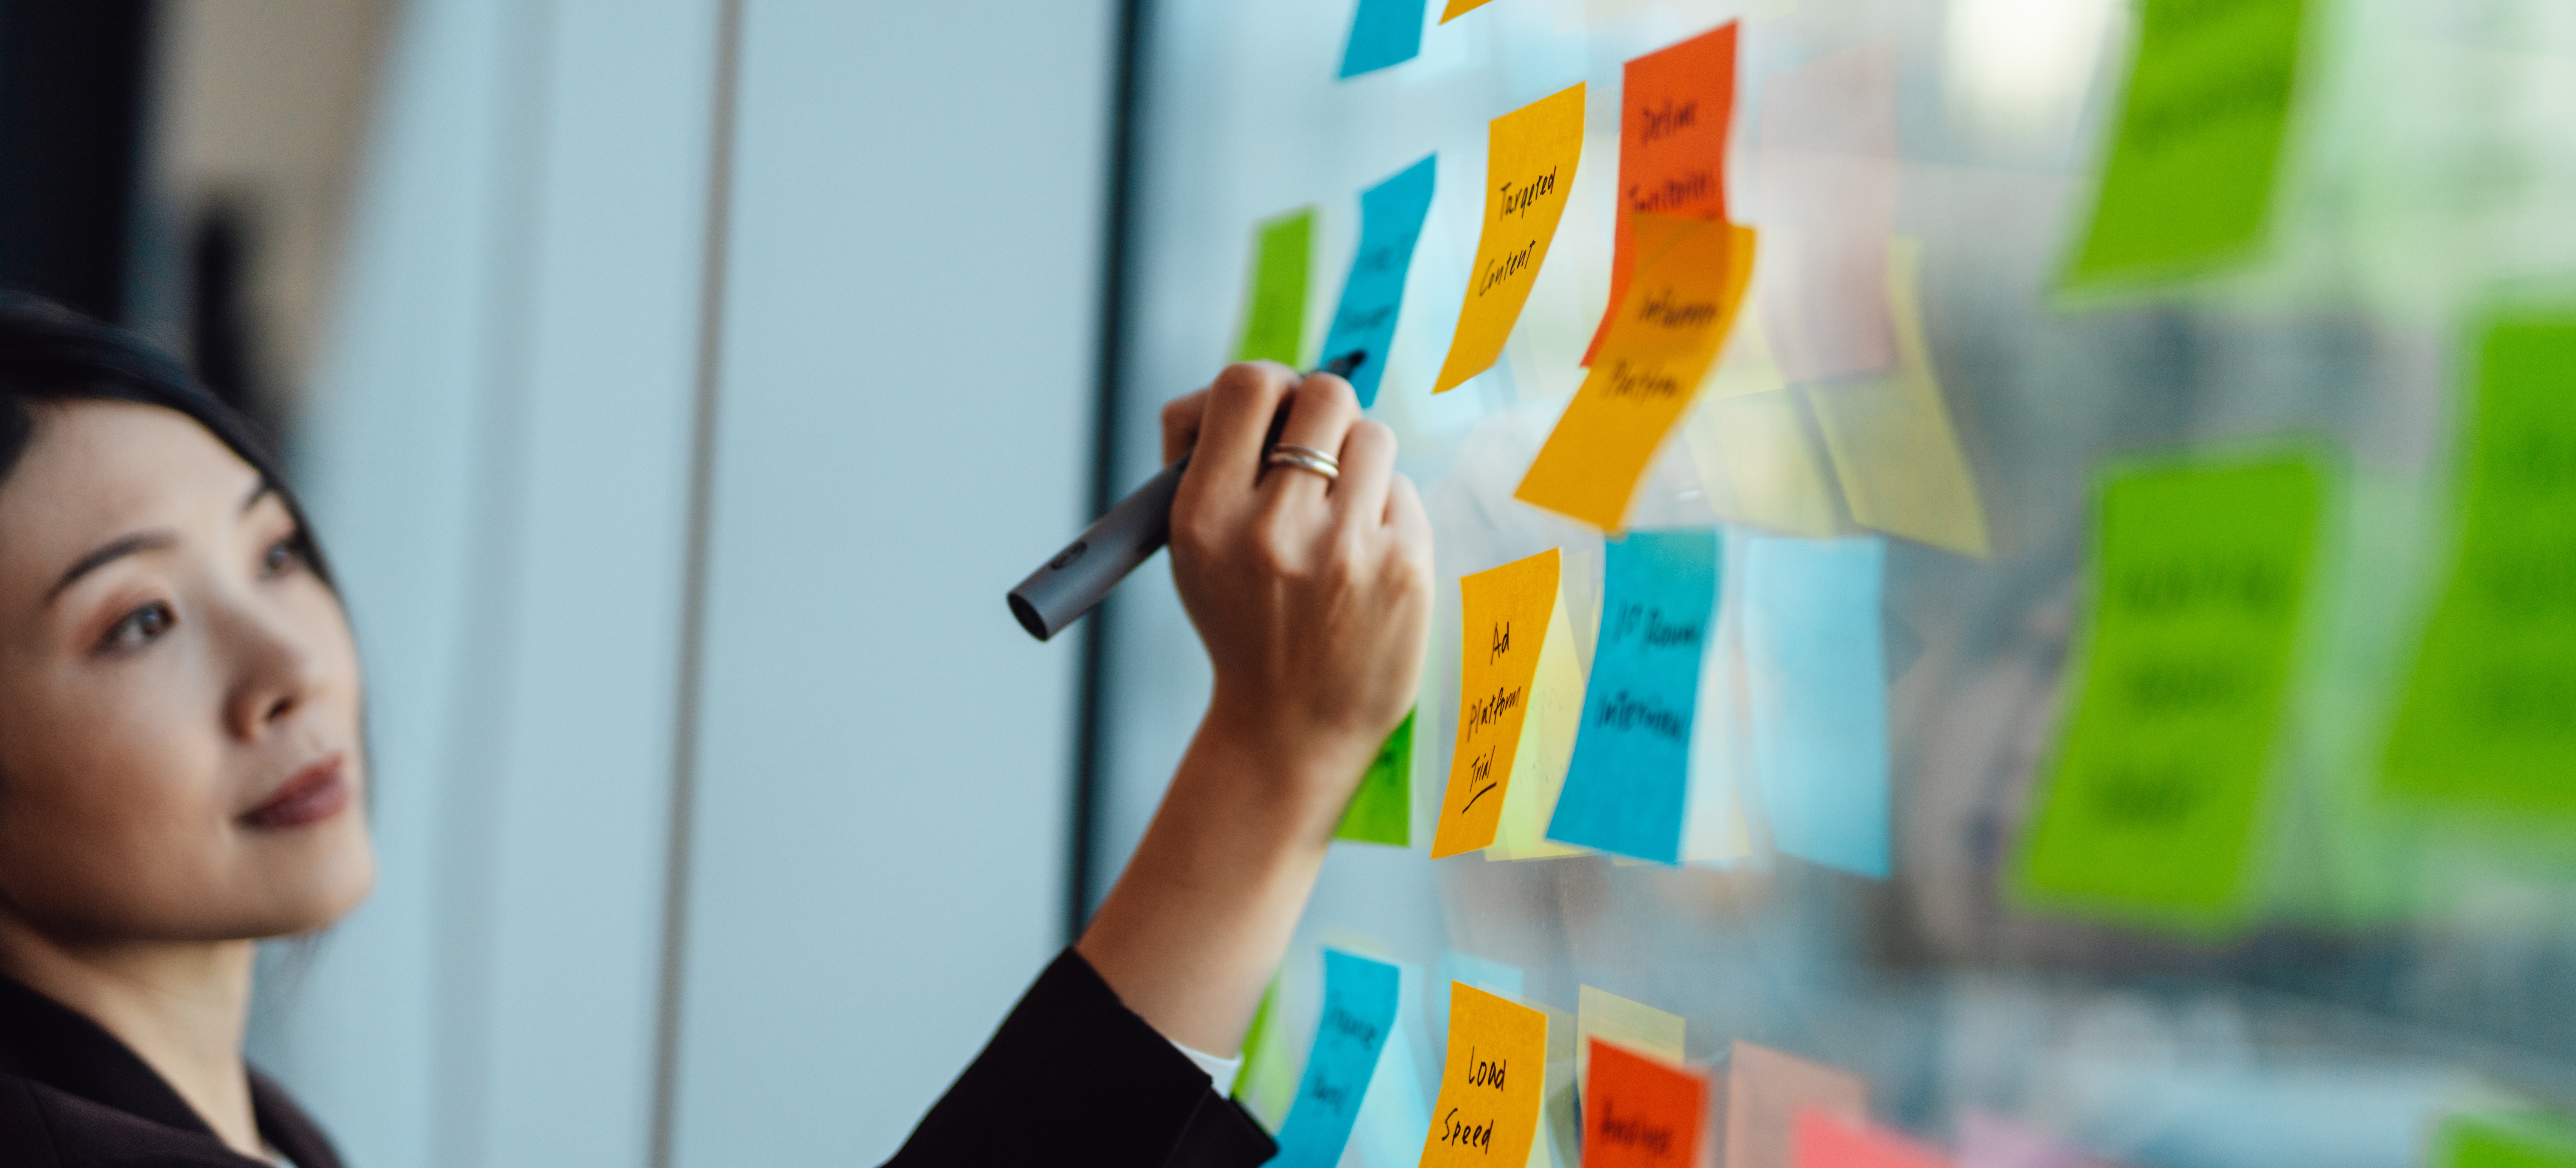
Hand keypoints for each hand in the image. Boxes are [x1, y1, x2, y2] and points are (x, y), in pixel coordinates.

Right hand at [1160, 362, 1433, 809]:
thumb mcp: (1193, 546)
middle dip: (1324, 413)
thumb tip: (1255, 385)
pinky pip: (1405, 491)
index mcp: (1207, 515)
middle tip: (1317, 453)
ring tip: (1340, 514)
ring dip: (1360, 462)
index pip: (1248, 385)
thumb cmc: (1242, 622)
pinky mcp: (1404, 569)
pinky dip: (1387, 512)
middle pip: (1326, 395)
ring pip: (1374, 437)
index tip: (1273, 413)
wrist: (1288, 729)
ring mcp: (1345, 551)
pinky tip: (1365, 559)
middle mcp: (1273, 529)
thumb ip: (1207, 456)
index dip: (1269, 385)